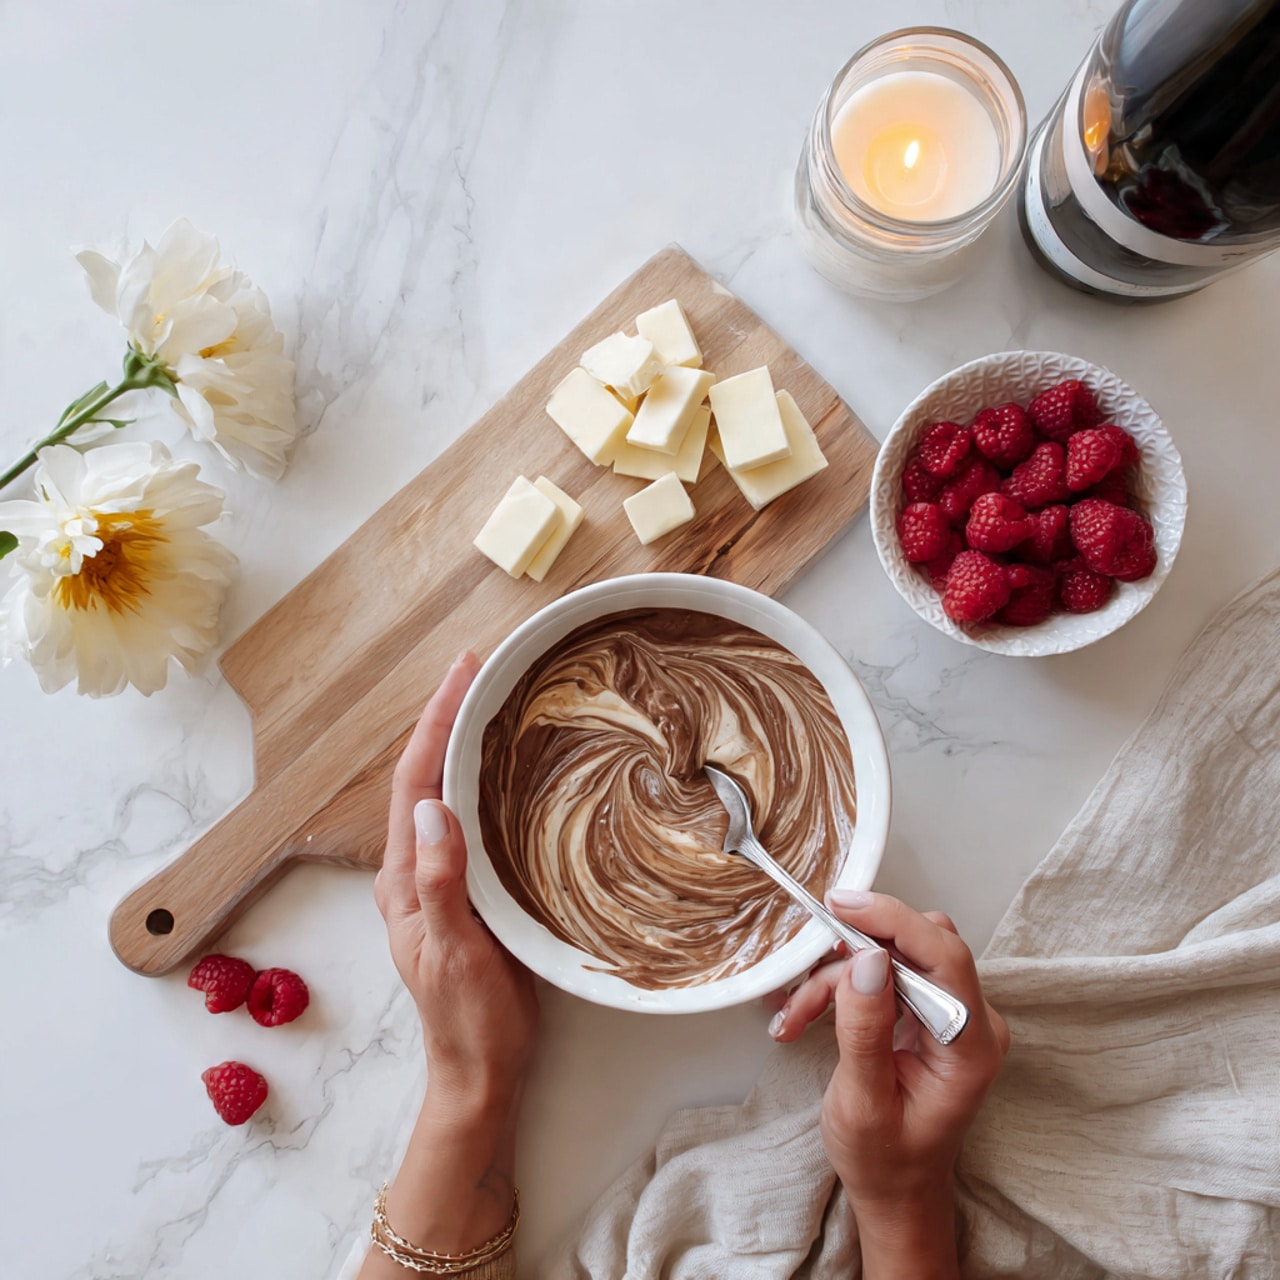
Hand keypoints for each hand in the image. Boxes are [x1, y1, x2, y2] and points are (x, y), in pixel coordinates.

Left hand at [374, 651, 538, 1115]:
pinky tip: (516, 770)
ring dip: (467, 744)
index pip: (415, 781)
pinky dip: (490, 782)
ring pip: (450, 795)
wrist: (482, 1070)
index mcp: (403, 877)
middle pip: (427, 776)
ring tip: (496, 700)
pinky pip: (476, 821)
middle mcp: (416, 868)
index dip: (436, 722)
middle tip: (482, 669)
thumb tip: (434, 807)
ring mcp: (443, 878)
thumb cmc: (468, 1017)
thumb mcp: (454, 951)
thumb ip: (441, 883)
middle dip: (448, 718)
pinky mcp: (472, 891)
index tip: (463, 673)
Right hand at [772, 891, 1008, 1277]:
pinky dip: (845, 986)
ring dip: (841, 975)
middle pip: (921, 945)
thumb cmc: (884, 1160)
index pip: (945, 956)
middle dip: (856, 951)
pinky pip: (889, 973)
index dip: (895, 921)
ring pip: (896, 956)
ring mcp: (953, 1016)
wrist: (895, 1189)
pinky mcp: (931, 1014)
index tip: (844, 906)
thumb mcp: (863, 1102)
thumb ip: (866, 1030)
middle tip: (811, 960)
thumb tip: (868, 960)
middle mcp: (972, 1023)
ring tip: (800, 1013)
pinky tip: (811, 1012)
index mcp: (970, 1047)